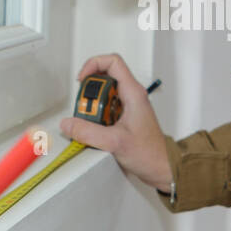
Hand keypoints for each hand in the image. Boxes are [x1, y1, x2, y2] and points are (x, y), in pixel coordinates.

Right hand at [59, 53, 173, 193]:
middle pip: (104, 80)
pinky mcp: (123, 119)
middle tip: (86, 111)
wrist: (161, 168)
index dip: (94, 65)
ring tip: (92, 123)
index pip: (112, 62)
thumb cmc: (150, 153)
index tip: (82, 80)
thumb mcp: (115, 142)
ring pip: (103, 97)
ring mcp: (127, 107)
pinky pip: (104, 111)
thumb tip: (68, 124)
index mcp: (133, 93)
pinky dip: (96, 119)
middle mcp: (131, 96)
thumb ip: (88, 132)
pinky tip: (97, 132)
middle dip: (90, 94)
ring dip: (92, 108)